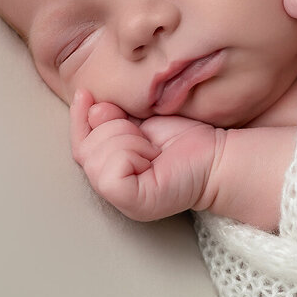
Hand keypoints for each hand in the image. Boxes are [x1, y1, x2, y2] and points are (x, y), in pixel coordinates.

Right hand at [69, 89, 222, 221]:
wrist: (217, 154)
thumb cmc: (184, 139)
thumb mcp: (138, 119)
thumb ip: (111, 115)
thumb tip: (86, 98)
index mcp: (112, 169)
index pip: (80, 146)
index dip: (79, 119)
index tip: (85, 94)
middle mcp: (113, 188)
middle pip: (85, 149)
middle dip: (114, 127)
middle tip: (146, 137)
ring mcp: (122, 199)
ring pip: (96, 158)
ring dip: (127, 139)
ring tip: (153, 148)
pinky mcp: (134, 203)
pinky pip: (110, 173)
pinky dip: (131, 154)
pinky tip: (153, 158)